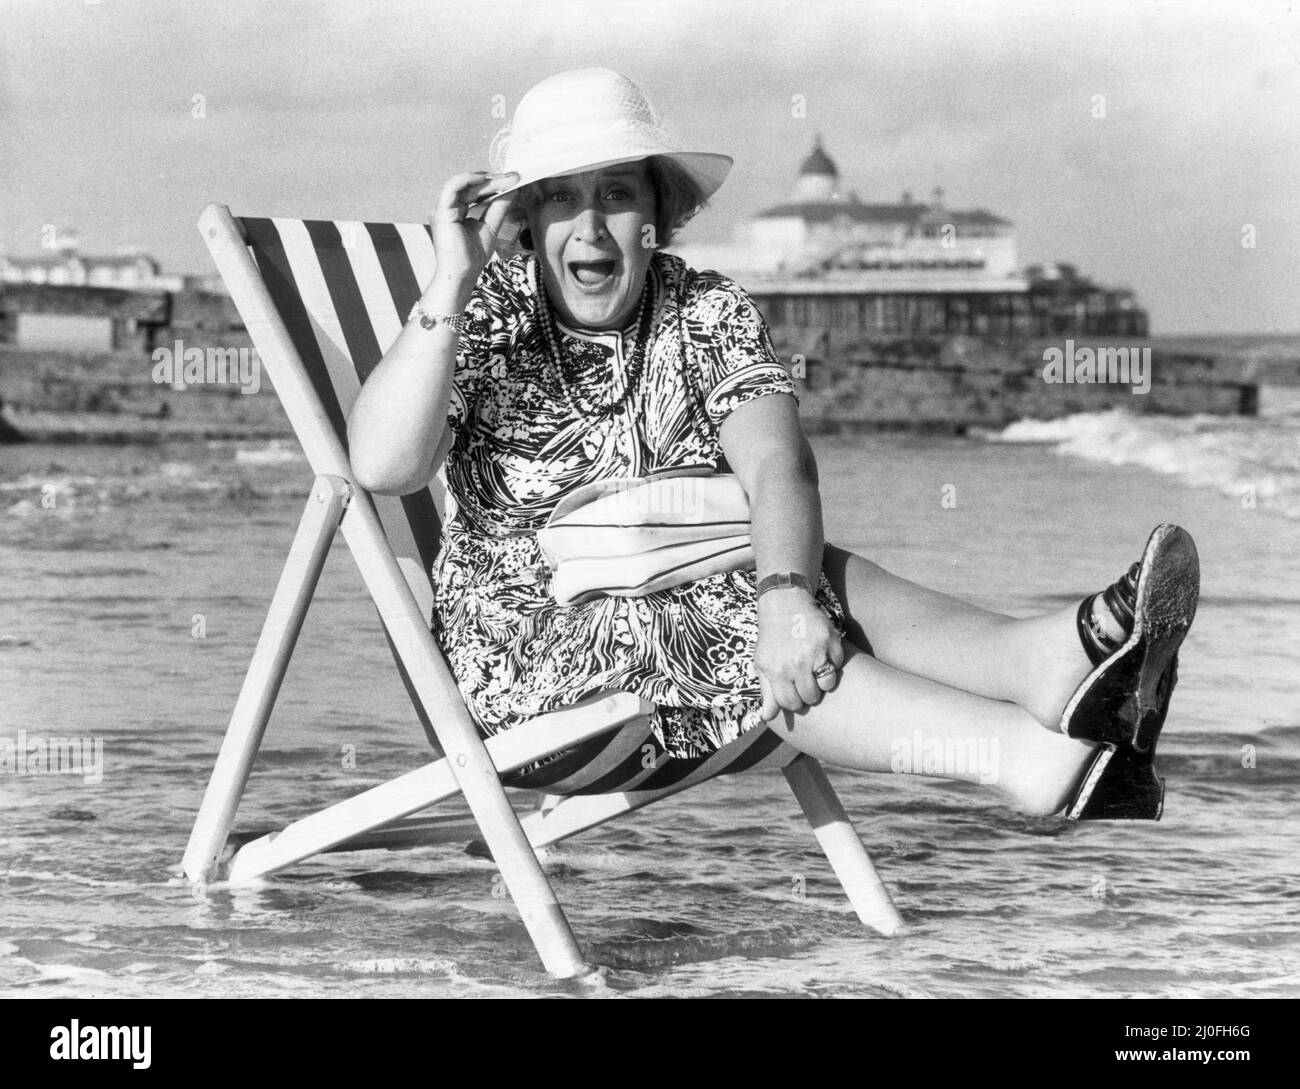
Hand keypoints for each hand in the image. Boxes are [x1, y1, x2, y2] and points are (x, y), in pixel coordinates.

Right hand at [425, 171, 518, 308]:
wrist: (463, 274)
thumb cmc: (472, 257)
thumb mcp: (491, 227)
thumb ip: (499, 207)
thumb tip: (512, 189)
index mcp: (457, 211)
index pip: (475, 192)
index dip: (494, 184)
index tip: (514, 180)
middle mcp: (448, 207)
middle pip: (471, 186)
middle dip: (494, 180)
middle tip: (515, 177)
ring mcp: (443, 208)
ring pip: (464, 184)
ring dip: (486, 180)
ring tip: (505, 179)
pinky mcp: (441, 210)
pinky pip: (453, 186)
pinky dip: (469, 179)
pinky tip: (487, 179)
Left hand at [755, 588, 844, 722]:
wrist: (785, 605)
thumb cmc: (772, 638)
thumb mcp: (763, 664)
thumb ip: (767, 692)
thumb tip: (768, 718)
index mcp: (777, 671)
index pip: (791, 704)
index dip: (794, 702)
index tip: (795, 693)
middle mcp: (796, 663)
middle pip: (811, 697)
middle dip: (809, 693)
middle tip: (806, 680)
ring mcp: (815, 652)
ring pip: (828, 684)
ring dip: (823, 681)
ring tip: (816, 670)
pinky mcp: (831, 641)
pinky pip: (838, 664)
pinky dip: (833, 662)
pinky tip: (823, 653)